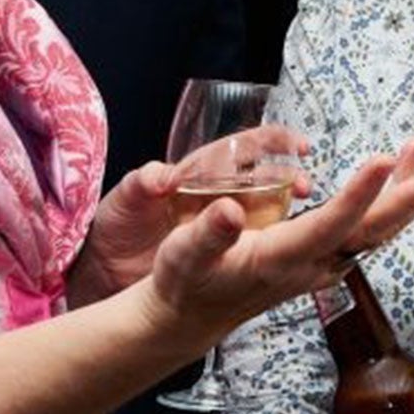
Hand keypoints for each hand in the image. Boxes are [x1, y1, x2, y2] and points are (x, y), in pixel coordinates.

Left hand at [71, 128, 315, 305]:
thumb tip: (159, 176)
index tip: (298, 146)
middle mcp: (215, 197)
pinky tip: (290, 254)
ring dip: (286, 216)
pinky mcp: (218, 256)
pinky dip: (273, 249)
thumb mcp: (125, 200)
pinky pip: (251, 248)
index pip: (243, 147)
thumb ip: (141, 184)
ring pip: (264, 215)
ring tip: (307, 223)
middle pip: (264, 181)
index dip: (273, 142)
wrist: (106, 271)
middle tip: (305, 189)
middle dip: (289, 180)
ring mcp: (220, 228)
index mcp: (197, 173)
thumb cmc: (116, 225)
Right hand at [136, 141, 413, 346]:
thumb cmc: (186, 280)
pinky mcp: (326, 253)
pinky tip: (404, 161)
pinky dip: (395, 192)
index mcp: (285, 258)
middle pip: (379, 227)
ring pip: (384, 224)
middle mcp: (316, 263)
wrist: (192, 315)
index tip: (384, 158)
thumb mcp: (183, 257)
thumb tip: (229, 210)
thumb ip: (208, 234)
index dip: (360, 193)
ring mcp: (327, 260)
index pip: (333, 225)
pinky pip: (371, 222)